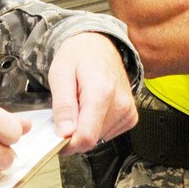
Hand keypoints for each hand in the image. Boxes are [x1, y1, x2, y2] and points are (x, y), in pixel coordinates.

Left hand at [48, 32, 137, 152]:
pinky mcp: (131, 116)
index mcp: (102, 93)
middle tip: (70, 108)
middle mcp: (120, 104)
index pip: (86, 137)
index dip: (67, 143)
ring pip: (99, 139)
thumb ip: (63, 105)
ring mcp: (128, 111)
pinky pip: (108, 133)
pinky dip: (96, 125)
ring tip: (82, 103)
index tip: (57, 134)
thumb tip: (65, 133)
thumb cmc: (79, 55)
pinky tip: (94, 107)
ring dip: (86, 127)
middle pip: (92, 140)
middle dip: (75, 131)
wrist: (99, 44)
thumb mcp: (60, 74)